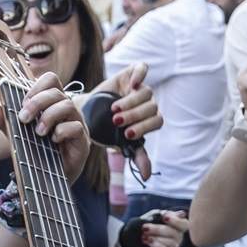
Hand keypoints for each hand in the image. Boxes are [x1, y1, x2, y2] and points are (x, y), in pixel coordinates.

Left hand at [0, 71, 90, 180]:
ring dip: (49, 116)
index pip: (50, 80)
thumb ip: (3, 119)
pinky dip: (62, 131)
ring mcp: (76, 124)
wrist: (46, 182)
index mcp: (51, 103)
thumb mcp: (15, 133)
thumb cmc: (35, 152)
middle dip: (38, 102)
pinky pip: (76, 127)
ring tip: (38, 132)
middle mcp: (66, 110)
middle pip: (57, 91)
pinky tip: (52, 140)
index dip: (36, 87)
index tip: (22, 103)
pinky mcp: (82, 141)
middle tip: (24, 119)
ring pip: (68, 105)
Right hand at [100, 63, 160, 182]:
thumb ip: (136, 156)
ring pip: (146, 92)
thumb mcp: (120, 142)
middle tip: (116, 121)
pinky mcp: (132, 73)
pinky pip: (142, 68)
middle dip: (134, 116)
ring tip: (114, 109)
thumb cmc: (106, 129)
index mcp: (149, 118)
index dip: (143, 127)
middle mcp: (147, 102)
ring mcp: (140, 87)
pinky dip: (139, 74)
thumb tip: (147, 178)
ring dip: (131, 102)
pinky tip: (131, 83)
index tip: (126, 134)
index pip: (157, 121)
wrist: (89, 112)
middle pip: (152, 107)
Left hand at [137, 211, 186, 246]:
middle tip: (145, 227)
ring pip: (171, 242)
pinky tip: (148, 242)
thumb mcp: (151, 218)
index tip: (164, 217)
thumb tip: (172, 213)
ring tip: (144, 236)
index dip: (176, 220)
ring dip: (156, 238)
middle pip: (175, 233)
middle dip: (158, 229)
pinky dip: (157, 245)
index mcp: (177, 226)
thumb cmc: (145, 228)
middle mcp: (178, 237)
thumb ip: (160, 215)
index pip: (184, 224)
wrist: (134, 243)